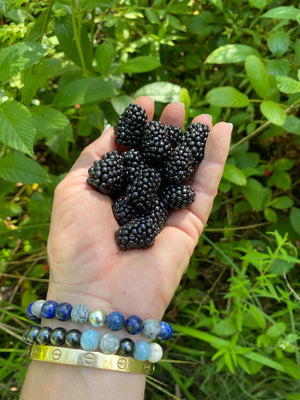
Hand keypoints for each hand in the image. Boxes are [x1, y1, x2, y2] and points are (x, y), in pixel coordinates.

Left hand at [46, 96, 231, 319]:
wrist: (100, 293)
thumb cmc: (77, 241)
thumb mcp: (73, 190)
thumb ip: (94, 158)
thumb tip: (110, 130)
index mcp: (111, 193)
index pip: (129, 154)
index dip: (137, 129)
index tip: (145, 104)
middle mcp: (140, 201)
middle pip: (159, 160)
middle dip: (167, 132)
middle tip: (176, 106)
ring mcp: (167, 212)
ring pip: (185, 170)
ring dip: (194, 142)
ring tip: (200, 115)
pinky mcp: (190, 224)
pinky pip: (205, 187)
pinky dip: (215, 159)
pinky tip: (222, 131)